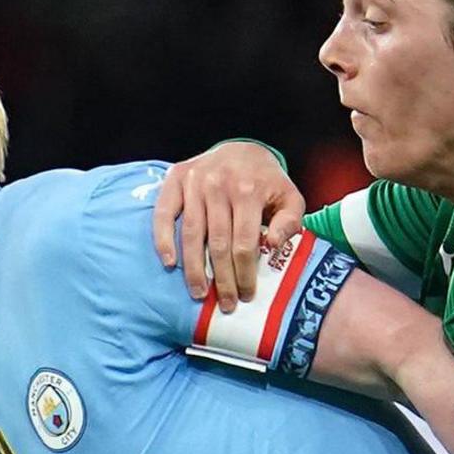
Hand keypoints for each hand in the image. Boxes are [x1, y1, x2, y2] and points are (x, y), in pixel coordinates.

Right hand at [149, 140, 306, 309]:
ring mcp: (195, 181)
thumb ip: (289, 221)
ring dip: (193, 268)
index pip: (244, 243)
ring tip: (199, 293)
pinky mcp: (175, 178)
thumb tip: (272, 245)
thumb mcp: (289, 197)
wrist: (242, 148)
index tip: (246, 296)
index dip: (244, 273)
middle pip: (218, 243)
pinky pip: (164, 213)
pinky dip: (163, 239)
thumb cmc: (266, 181)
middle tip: (225, 304)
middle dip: (222, 279)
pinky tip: (169, 262)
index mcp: (249, 190)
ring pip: (192, 234)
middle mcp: (219, 184)